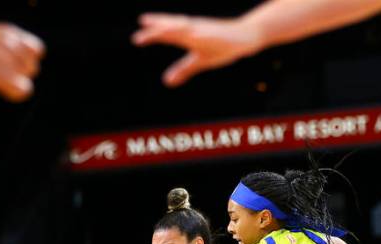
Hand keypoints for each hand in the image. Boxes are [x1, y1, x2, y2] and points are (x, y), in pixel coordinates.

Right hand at [0, 23, 44, 101]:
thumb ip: (4, 46)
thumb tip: (22, 63)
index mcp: (8, 31)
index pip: (37, 49)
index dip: (29, 61)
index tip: (14, 66)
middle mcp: (10, 42)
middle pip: (33, 66)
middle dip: (22, 74)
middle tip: (3, 77)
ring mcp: (6, 57)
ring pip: (29, 78)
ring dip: (17, 83)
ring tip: (0, 85)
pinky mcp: (1, 73)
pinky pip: (24, 89)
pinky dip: (15, 94)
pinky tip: (3, 92)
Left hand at [132, 13, 262, 86]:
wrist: (244, 35)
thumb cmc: (221, 45)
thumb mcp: (200, 61)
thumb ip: (183, 70)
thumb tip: (167, 81)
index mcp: (187, 35)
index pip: (166, 32)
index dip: (152, 34)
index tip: (136, 39)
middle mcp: (193, 29)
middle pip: (172, 26)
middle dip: (158, 27)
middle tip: (142, 25)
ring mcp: (205, 30)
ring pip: (187, 26)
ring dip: (174, 26)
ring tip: (160, 28)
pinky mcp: (218, 35)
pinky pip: (207, 34)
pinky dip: (199, 34)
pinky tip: (193, 35)